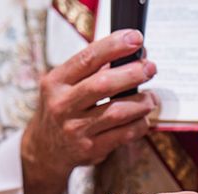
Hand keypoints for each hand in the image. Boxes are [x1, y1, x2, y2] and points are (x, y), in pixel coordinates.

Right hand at [21, 30, 157, 193]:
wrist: (45, 149)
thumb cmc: (62, 108)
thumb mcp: (64, 85)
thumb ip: (90, 70)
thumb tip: (131, 54)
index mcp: (56, 82)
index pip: (87, 59)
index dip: (114, 47)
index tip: (135, 39)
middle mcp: (63, 105)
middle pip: (103, 85)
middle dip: (132, 74)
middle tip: (151, 68)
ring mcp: (76, 129)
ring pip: (117, 112)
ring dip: (141, 103)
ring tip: (152, 97)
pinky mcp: (91, 149)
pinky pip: (123, 135)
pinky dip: (139, 124)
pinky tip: (144, 118)